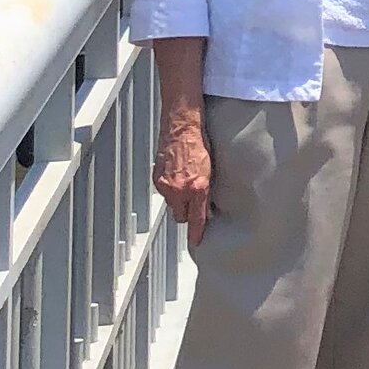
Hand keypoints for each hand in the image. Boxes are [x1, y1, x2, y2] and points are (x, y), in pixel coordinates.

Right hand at [154, 106, 213, 247]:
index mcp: (197, 188)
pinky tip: (176, 176)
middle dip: (186, 213)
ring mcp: (166, 185)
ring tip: (185, 184)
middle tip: (193, 202)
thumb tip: (207, 209)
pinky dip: (170, 189)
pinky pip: (164, 192)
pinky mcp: (157, 179)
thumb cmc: (200, 144)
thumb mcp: (211, 170)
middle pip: (180, 216)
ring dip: (178, 200)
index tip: (196, 241)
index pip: (196, 219)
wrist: (181, 127)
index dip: (196, 232)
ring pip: (172, 204)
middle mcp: (180, 189)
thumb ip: (206, 192)